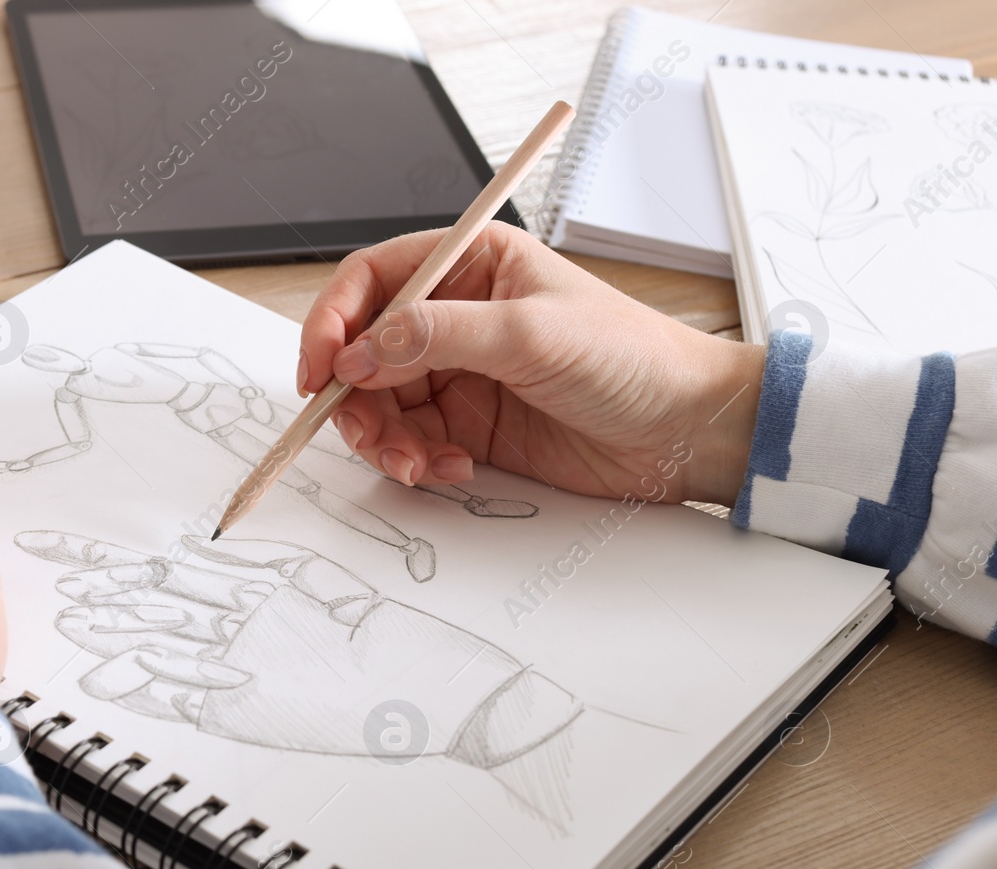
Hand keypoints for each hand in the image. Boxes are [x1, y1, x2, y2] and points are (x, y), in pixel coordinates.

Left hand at [16, 530, 578, 768]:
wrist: (448, 694)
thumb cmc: (402, 654)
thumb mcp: (340, 600)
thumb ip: (289, 581)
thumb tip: (232, 560)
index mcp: (271, 587)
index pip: (179, 568)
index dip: (121, 561)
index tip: (75, 553)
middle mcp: (253, 616)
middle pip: (160, 596)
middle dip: (103, 585)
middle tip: (52, 568)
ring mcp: (254, 657)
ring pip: (167, 634)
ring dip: (115, 626)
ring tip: (70, 617)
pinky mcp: (261, 703)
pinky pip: (192, 692)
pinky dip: (149, 684)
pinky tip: (110, 680)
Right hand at [297, 222, 764, 505]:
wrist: (685, 431)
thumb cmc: (632, 358)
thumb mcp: (531, 334)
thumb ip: (437, 337)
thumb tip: (360, 351)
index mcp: (472, 264)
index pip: (374, 280)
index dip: (333, 320)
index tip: (320, 369)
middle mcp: (457, 315)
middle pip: (363, 350)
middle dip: (353, 396)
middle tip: (364, 430)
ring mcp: (461, 373)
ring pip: (379, 404)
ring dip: (382, 438)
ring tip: (415, 462)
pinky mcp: (469, 425)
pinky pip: (410, 441)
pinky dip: (415, 461)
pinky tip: (449, 467)